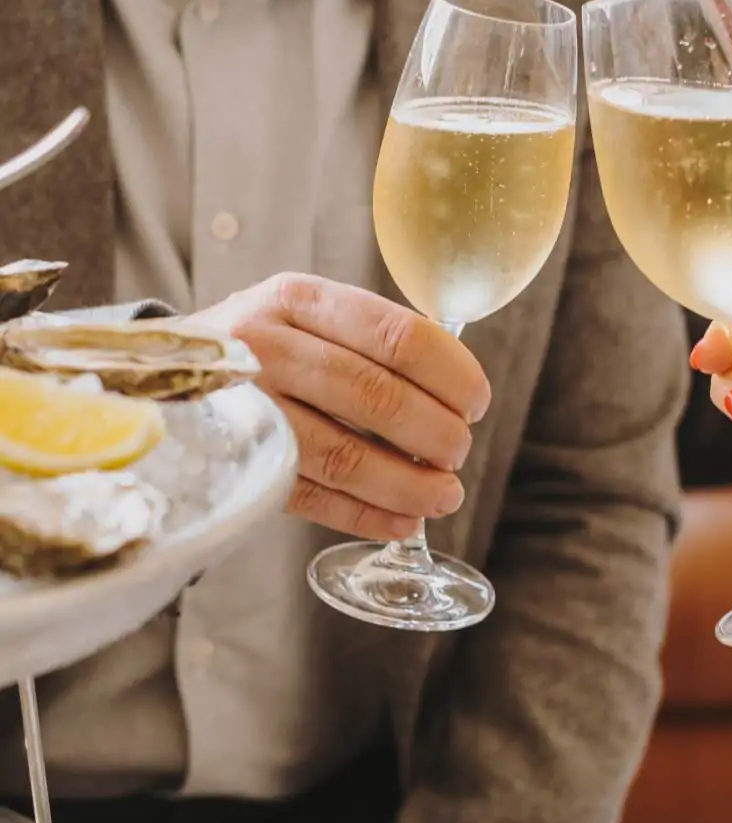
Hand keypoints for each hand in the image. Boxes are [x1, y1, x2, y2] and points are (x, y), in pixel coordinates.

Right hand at [190, 274, 490, 539]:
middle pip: (375, 397)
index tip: (477, 403)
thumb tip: (459, 392)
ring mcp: (245, 408)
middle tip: (459, 453)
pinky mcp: (234, 463)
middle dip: (436, 435)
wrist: (162, 376)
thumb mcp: (308, 316)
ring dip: (408, 485)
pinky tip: (400, 523)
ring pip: (344, 454)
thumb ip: (374, 342)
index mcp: (299, 299)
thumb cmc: (265, 347)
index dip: (453, 375)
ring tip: (444, 497)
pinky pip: (311, 498)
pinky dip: (365, 516)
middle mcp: (265, 346)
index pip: (398, 336)